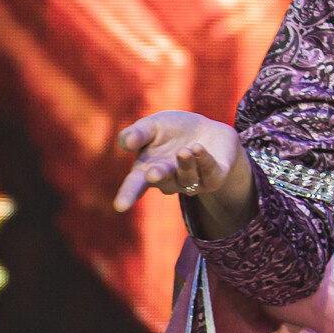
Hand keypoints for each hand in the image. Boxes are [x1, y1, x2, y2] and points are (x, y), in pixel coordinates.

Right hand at [114, 112, 253, 232]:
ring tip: (184, 150)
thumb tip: (127, 143)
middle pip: (161, 182)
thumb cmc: (171, 129)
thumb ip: (137, 133)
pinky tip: (198, 148)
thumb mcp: (151, 126)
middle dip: (157, 177)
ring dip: (185, 164)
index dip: (127, 195)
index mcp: (146, 170)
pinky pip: (209, 173)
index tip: (120, 206)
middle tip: (152, 174)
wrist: (206, 129)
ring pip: (187, 177)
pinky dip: (204, 161)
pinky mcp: (213, 178)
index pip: (134, 185)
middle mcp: (168, 180)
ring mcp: (191, 182)